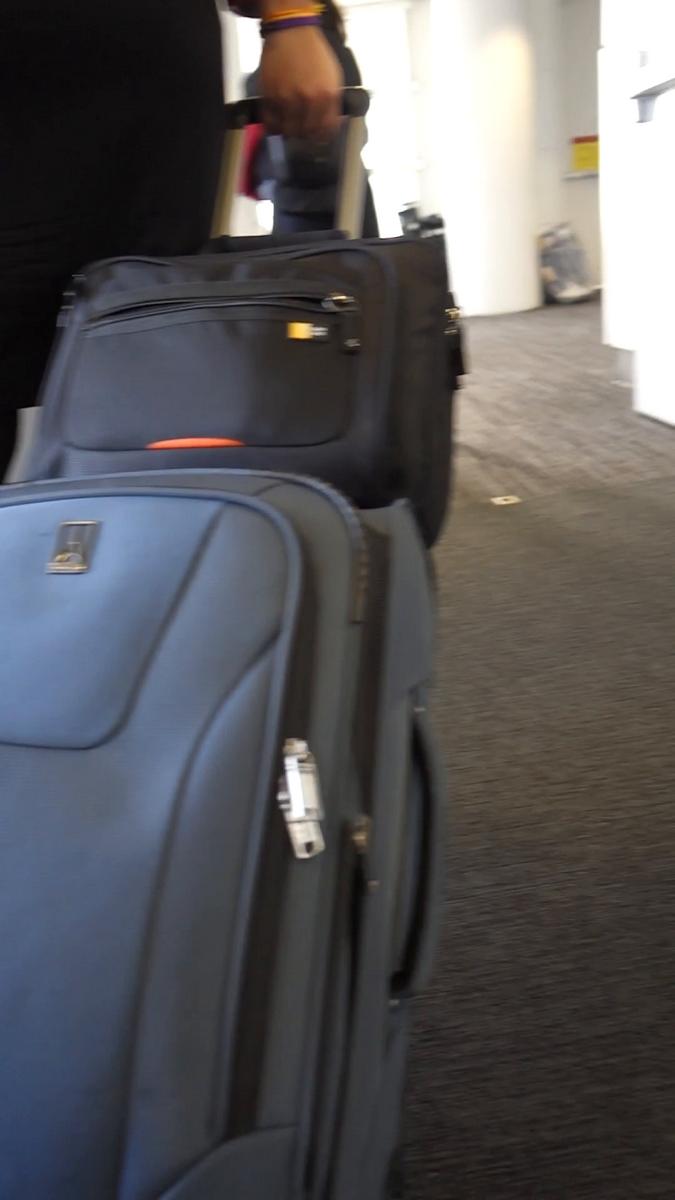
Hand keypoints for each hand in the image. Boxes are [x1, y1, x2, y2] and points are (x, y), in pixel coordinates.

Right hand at [260, 25, 341, 140]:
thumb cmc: (313, 52)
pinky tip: (277, 120)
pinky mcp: (270, 96)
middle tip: (303, 130)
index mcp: (327, 96)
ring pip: (289, 131)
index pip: (326, 131)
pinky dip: (274, 126)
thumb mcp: (333, 77)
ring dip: (289, 131)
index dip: (322, 136)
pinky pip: (271, 123)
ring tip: (290, 125)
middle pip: (307, 134)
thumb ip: (332, 102)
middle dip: (305, 134)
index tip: (318, 136)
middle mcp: (308, 100)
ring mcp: (287, 99)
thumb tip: (329, 124)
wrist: (292, 31)